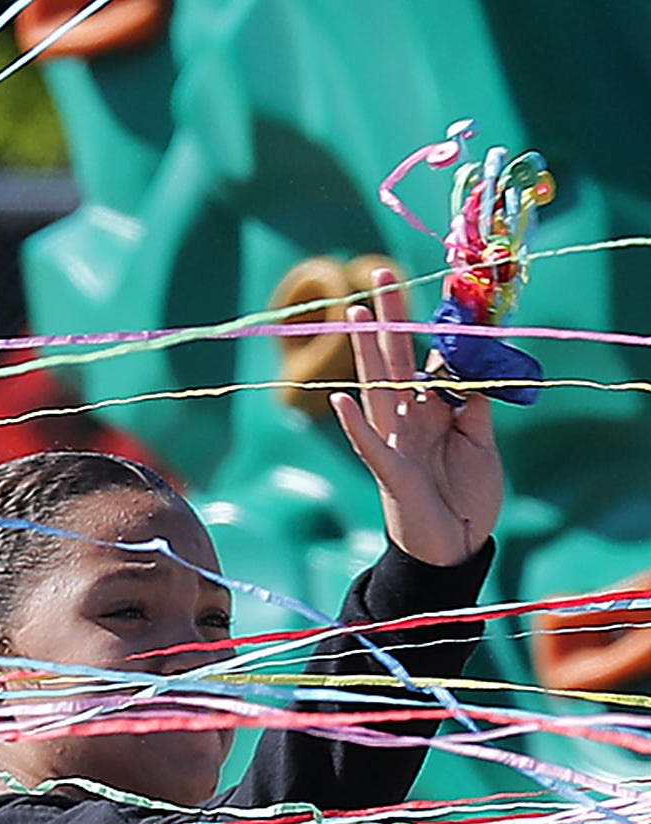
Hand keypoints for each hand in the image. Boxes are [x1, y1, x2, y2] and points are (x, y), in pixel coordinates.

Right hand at [331, 267, 502, 566]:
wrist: (458, 547)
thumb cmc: (467, 496)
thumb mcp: (482, 441)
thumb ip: (475, 404)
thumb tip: (473, 365)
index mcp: (433, 410)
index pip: (427, 360)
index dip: (430, 327)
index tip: (433, 290)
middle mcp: (410, 419)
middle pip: (395, 360)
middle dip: (390, 318)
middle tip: (378, 276)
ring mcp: (396, 444)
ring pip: (379, 389)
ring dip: (368, 353)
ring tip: (358, 317)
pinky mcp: (391, 473)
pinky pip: (370, 444)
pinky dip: (356, 424)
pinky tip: (342, 398)